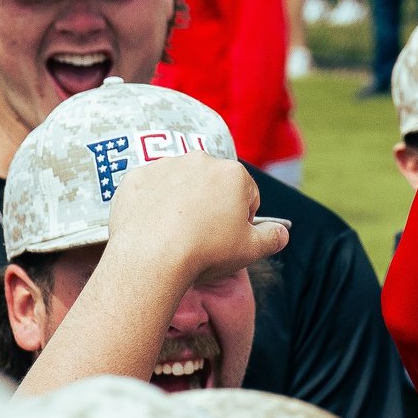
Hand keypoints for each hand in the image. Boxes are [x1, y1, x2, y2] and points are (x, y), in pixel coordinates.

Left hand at [105, 152, 290, 280]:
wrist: (150, 258)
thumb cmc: (205, 252)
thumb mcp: (251, 250)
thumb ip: (273, 237)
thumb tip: (281, 232)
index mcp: (233, 174)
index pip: (248, 195)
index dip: (242, 220)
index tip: (229, 238)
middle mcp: (199, 160)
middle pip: (213, 185)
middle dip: (212, 206)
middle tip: (203, 237)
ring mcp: (164, 166)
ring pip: (180, 184)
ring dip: (182, 203)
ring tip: (176, 234)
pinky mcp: (135, 176)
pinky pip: (150, 189)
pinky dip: (153, 205)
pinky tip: (153, 228)